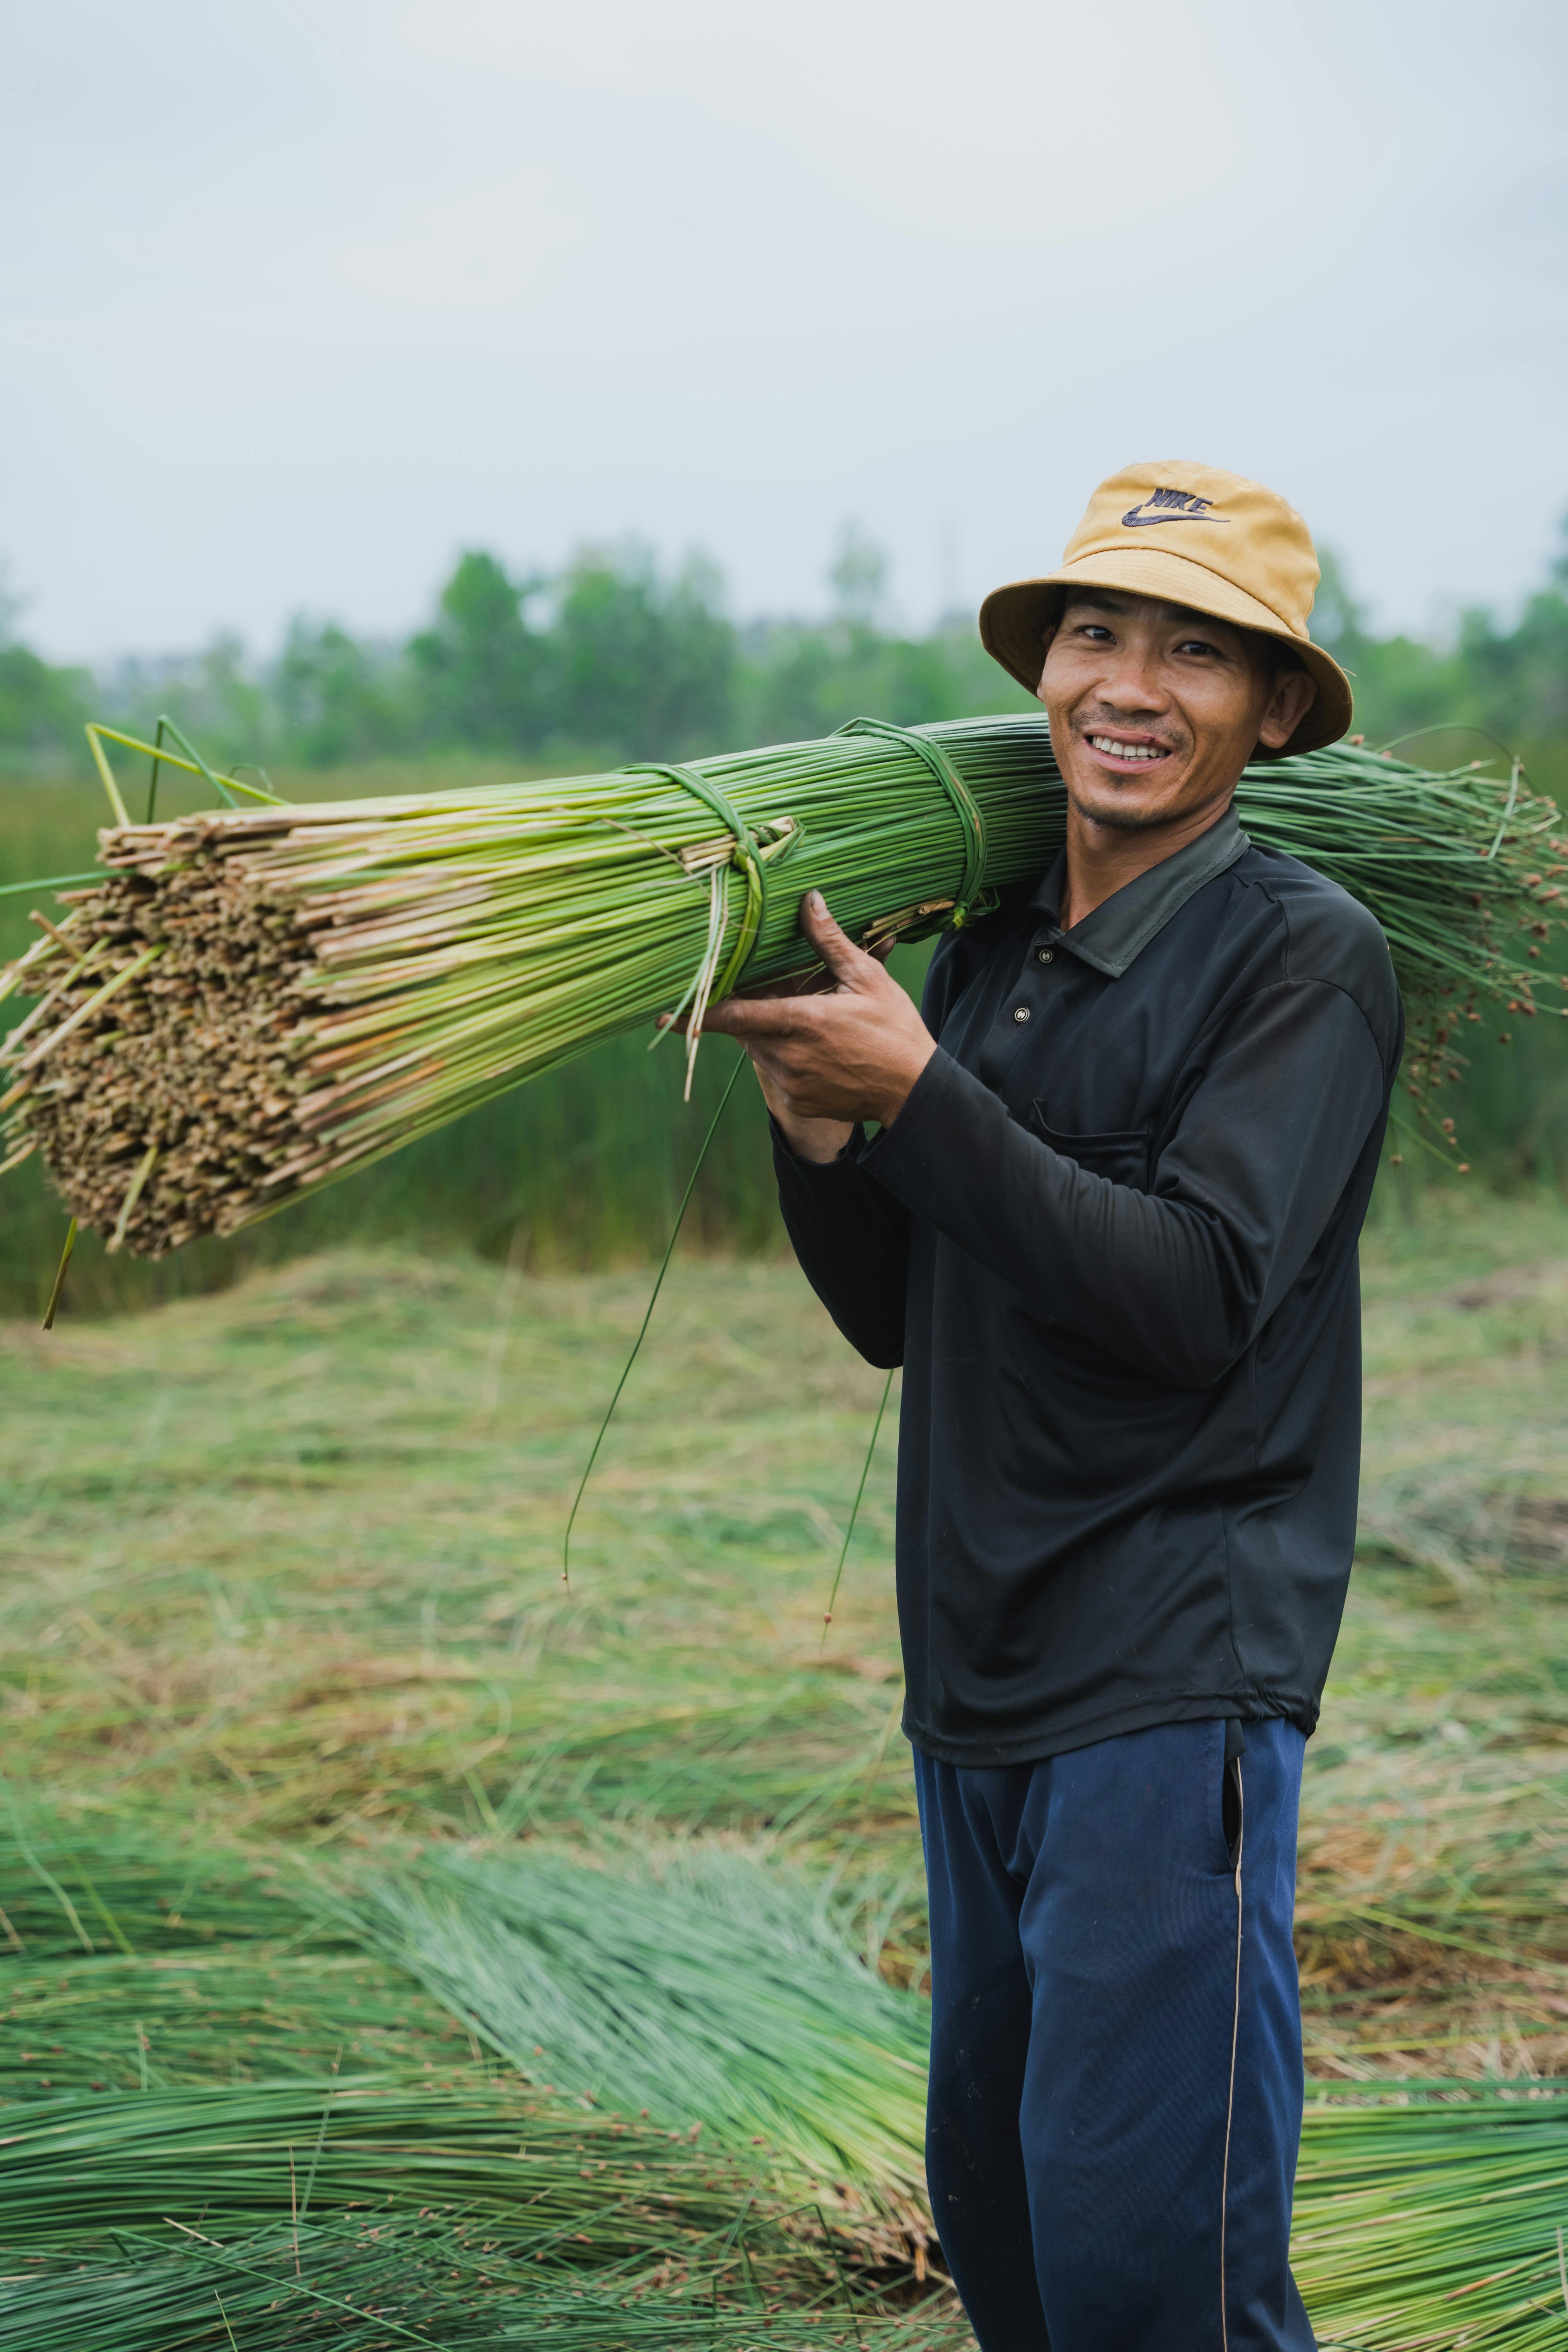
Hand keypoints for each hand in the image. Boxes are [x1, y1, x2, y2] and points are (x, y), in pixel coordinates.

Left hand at [666, 891, 935, 1160]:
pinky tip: (820, 1049)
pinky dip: (786, 1057)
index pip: (732, 1016)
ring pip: (759, 1049)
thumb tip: (809, 900)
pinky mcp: (797, 1101)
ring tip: (810, 1022)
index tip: (661, 1014)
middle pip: (745, 1028)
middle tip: (780, 997)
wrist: (914, 1091)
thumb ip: (830, 942)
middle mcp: (786, 1056)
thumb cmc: (894, 1030)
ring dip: (771, 1032)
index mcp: (799, 1022)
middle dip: (753, 1010)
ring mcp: (790, 1083)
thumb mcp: (866, 979)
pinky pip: (776, 1072)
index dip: (695, 1016)